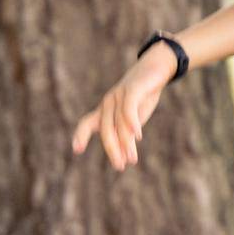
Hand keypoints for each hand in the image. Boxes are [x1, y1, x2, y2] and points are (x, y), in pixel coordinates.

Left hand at [69, 48, 174, 171]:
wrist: (157, 68)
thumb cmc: (144, 94)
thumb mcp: (134, 116)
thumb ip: (127, 132)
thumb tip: (124, 157)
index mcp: (105, 109)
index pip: (87, 123)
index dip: (80, 136)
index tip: (76, 150)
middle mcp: (108, 103)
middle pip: (106, 130)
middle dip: (112, 149)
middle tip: (119, 166)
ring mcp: (119, 95)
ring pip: (119, 124)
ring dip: (126, 143)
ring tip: (132, 159)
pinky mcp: (132, 89)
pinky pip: (129, 108)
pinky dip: (132, 122)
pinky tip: (137, 135)